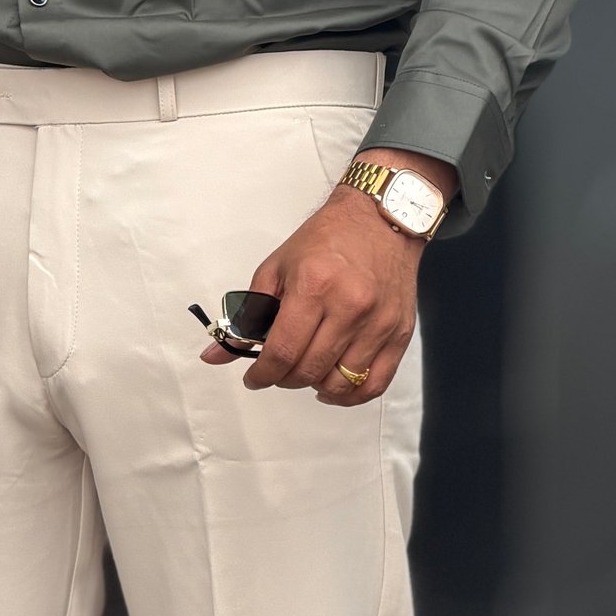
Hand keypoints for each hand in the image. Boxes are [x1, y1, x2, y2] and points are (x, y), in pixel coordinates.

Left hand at [198, 148, 452, 404]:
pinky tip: (334, 386)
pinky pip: (375, 383)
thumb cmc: (325, 240)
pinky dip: (351, 396)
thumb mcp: (277, 267)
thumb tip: (215, 355)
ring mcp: (378, 323)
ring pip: (341, 383)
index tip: (254, 378)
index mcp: (313, 286)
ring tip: (305, 372)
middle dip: (285, 379)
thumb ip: (248, 314)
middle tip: (278, 370)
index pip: (282, 351)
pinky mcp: (400, 333)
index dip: (262, 374)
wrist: (381, 219)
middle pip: (310, 370)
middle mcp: (350, 307)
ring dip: (315, 386)